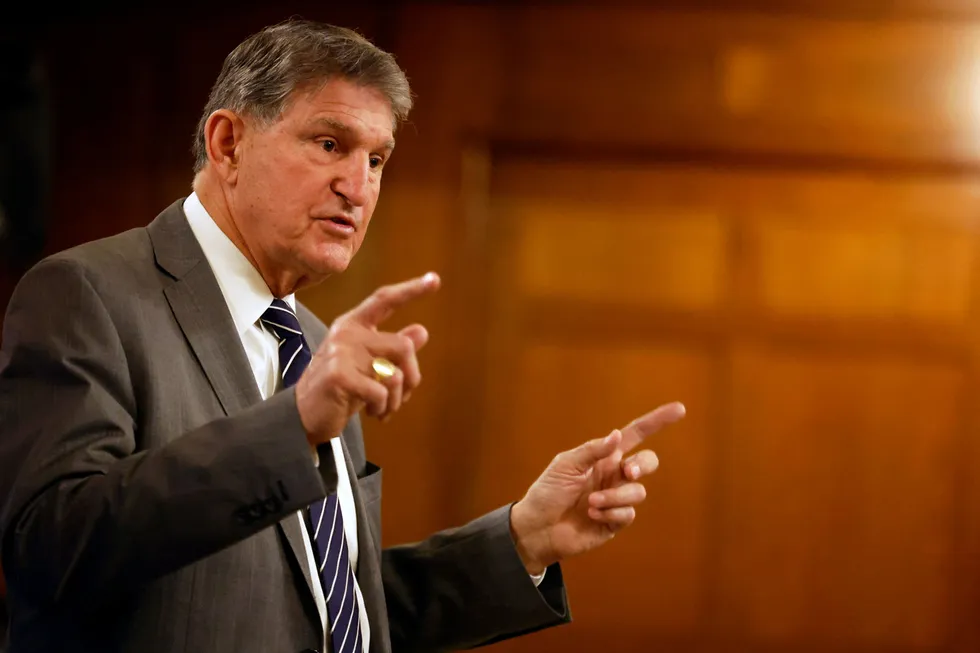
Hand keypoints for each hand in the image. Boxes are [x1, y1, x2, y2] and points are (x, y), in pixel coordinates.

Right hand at [295, 272, 440, 445]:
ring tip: (384, 408)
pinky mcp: (339, 376)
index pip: (385, 300)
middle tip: (403, 396)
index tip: (435, 279)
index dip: (411, 290)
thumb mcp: (369, 366)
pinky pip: (381, 392)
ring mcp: (340, 353)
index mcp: (353, 325)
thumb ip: (393, 349)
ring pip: (394, 374)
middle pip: (403, 347)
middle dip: (411, 377)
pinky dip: (382, 407)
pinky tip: (372, 412)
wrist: (305, 415)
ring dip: (396, 399)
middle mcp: (346, 333)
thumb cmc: (342, 388)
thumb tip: (422, 331)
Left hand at [509, 402, 685, 574]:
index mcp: (604, 456)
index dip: (657, 422)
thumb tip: (617, 434)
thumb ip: (593, 450)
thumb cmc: (548, 492)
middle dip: (643, 466)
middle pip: (647, 462)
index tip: (680, 409)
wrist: (538, 528)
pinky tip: (591, 515)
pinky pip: (628, 514)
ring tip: (590, 503)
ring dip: (615, 496)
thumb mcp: (566, 465)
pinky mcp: (615, 522)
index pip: (635, 435)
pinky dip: (610, 513)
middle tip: (627, 472)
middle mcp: (614, 475)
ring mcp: (617, 499)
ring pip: (638, 492)